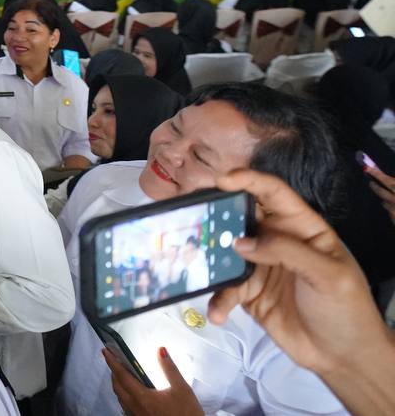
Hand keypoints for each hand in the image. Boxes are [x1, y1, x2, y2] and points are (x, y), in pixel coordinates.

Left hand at [105, 346, 202, 415]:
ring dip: (118, 384)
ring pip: (120, 398)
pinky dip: (124, 396)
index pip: (121, 375)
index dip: (112, 361)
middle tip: (114, 360)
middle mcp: (135, 407)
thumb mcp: (182, 389)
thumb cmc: (187, 414)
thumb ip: (170, 369)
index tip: (105, 351)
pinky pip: (126, 407)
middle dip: (113, 372)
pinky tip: (132, 393)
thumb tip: (161, 350)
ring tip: (122, 374)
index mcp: (142, 397)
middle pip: (117, 387)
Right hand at [207, 169, 392, 376]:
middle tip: (190, 213)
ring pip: (226, 252)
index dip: (248, 181)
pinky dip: (218, 299)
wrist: (343, 357)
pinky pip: (225, 288)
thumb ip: (287, 252)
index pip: (274, 194)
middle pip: (242, 216)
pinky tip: (217, 313)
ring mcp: (260, 266)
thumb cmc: (347, 309)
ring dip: (209, 258)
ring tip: (192, 264)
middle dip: (216, 213)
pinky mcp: (249, 293)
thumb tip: (240, 243)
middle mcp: (277, 241)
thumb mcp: (328, 275)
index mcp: (302, 227)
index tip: (221, 180)